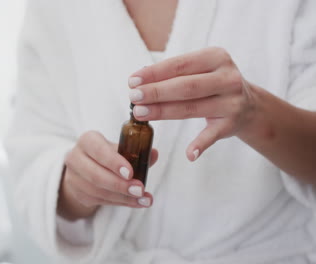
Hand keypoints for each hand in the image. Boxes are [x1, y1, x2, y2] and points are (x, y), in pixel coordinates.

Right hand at [57, 131, 157, 219]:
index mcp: (87, 141)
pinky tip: (134, 202)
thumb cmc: (107, 156)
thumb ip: (136, 152)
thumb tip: (153, 154)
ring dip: (122, 197)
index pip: (98, 150)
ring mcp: (73, 177)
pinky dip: (119, 203)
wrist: (86, 169)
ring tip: (142, 199)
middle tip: (139, 190)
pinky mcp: (78, 193)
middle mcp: (75, 157)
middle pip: (96, 175)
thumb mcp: (120, 149)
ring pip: (97, 191)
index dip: (114, 162)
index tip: (130, 173)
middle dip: (120, 185)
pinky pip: (99, 201)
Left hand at [128, 47, 256, 160]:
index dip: (154, 73)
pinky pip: (212, 135)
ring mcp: (232, 102)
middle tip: (133, 98)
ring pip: (192, 108)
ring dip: (164, 112)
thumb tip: (138, 80)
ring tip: (140, 114)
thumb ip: (172, 73)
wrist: (250, 106)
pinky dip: (200, 145)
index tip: (132, 81)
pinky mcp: (232, 125)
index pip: (180, 64)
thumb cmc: (211, 84)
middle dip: (156, 92)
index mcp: (216, 57)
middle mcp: (227, 78)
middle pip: (186, 86)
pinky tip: (188, 154)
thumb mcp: (199, 70)